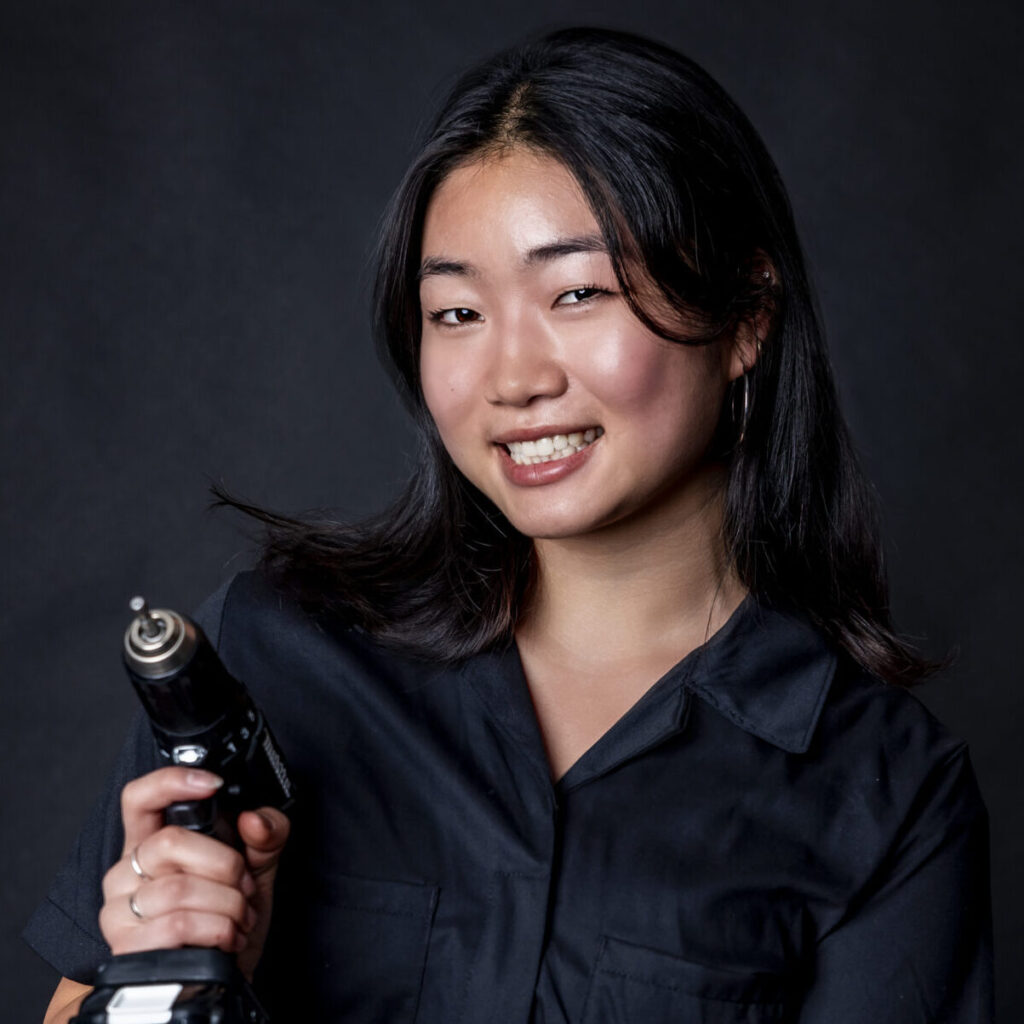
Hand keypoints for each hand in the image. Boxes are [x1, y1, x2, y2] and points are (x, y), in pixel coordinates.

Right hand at [99, 766, 289, 978]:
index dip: (171, 781)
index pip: (140, 798)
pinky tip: (226, 939)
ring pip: (179, 888)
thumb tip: (255, 819)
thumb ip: (266, 836)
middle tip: (243, 885)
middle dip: (224, 864)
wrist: (215, 980)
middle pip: (170, 842)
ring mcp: (120, 910)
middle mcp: (126, 872)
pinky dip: (217, 930)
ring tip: (239, 918)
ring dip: (227, 905)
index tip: (212, 783)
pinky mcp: (126, 947)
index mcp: (152, 843)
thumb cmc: (227, 919)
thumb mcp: (256, 870)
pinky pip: (177, 924)